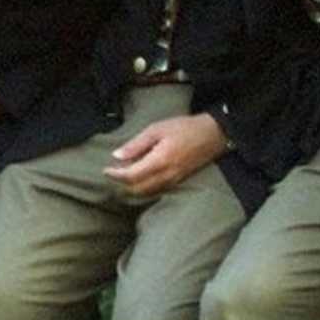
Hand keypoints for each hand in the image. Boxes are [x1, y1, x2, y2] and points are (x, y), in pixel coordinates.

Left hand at [102, 113, 224, 196]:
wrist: (213, 134)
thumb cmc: (184, 127)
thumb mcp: (157, 129)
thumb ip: (136, 144)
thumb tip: (117, 155)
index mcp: (160, 161)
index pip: (132, 176)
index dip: (116, 175)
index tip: (105, 170)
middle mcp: (166, 175)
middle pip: (137, 189)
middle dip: (122, 184)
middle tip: (113, 172)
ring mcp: (174, 180)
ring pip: (147, 192)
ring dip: (132, 186)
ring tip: (124, 173)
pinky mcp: (178, 181)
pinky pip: (156, 189)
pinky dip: (144, 186)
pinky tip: (139, 175)